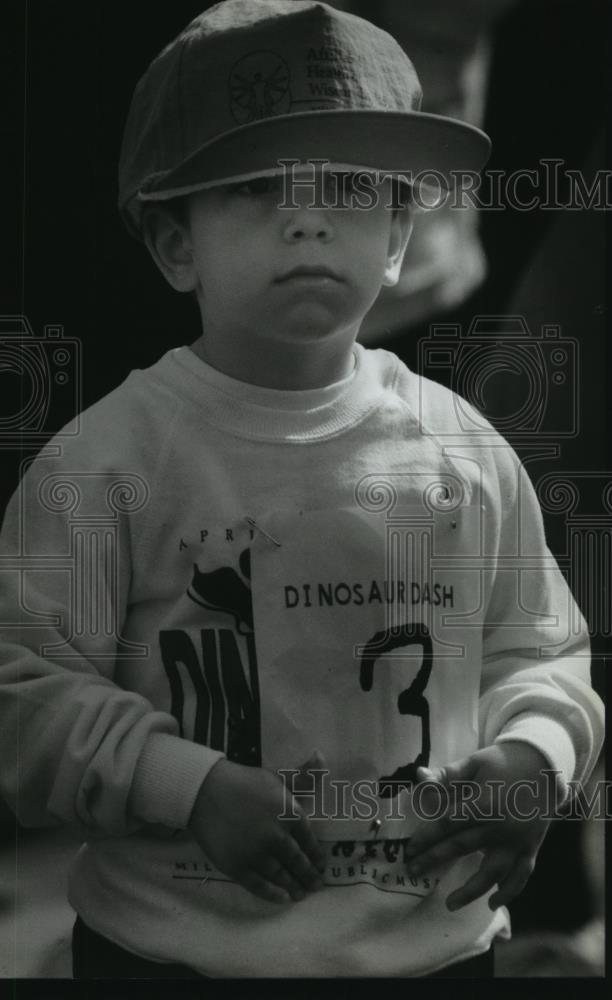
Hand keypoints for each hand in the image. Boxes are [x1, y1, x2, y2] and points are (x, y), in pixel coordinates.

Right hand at [188, 752, 326, 904]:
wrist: (205, 790)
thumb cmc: (244, 782)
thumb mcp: (276, 777)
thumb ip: (302, 776)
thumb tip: (322, 756)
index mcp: (290, 814)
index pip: (309, 841)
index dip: (316, 856)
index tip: (321, 866)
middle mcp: (277, 837)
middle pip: (297, 862)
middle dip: (308, 876)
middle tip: (316, 886)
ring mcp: (257, 854)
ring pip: (281, 876)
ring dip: (294, 887)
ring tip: (301, 894)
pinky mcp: (237, 866)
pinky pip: (259, 885)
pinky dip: (273, 894)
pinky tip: (283, 898)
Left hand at [406, 743, 553, 911]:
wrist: (544, 764)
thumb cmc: (504, 761)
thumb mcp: (475, 762)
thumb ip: (447, 774)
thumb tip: (419, 776)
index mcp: (483, 803)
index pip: (448, 825)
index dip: (427, 837)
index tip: (410, 848)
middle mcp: (500, 827)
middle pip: (462, 848)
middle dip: (434, 860)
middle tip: (413, 871)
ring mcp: (517, 840)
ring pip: (494, 872)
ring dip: (472, 890)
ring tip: (450, 904)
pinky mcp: (531, 847)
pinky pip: (521, 874)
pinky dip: (510, 891)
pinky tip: (494, 902)